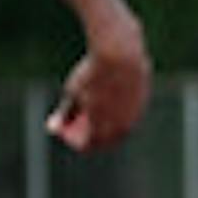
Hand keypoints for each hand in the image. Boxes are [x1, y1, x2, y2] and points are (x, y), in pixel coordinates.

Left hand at [44, 32, 150, 151]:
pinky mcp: (143, 100)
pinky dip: (117, 108)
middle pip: (104, 139)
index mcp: (102, 129)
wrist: (120, 51)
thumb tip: (54, 127)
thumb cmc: (92, 72)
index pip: (86, 145)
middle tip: (77, 118)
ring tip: (91, 100)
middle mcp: (121, 127)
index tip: (64, 126)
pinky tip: (106, 90)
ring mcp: (135, 114)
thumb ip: (65, 113)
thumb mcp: (73, 93)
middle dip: (90, 132)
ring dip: (105, 120)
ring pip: (118, 125)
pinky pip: (128, 111)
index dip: (73, 138)